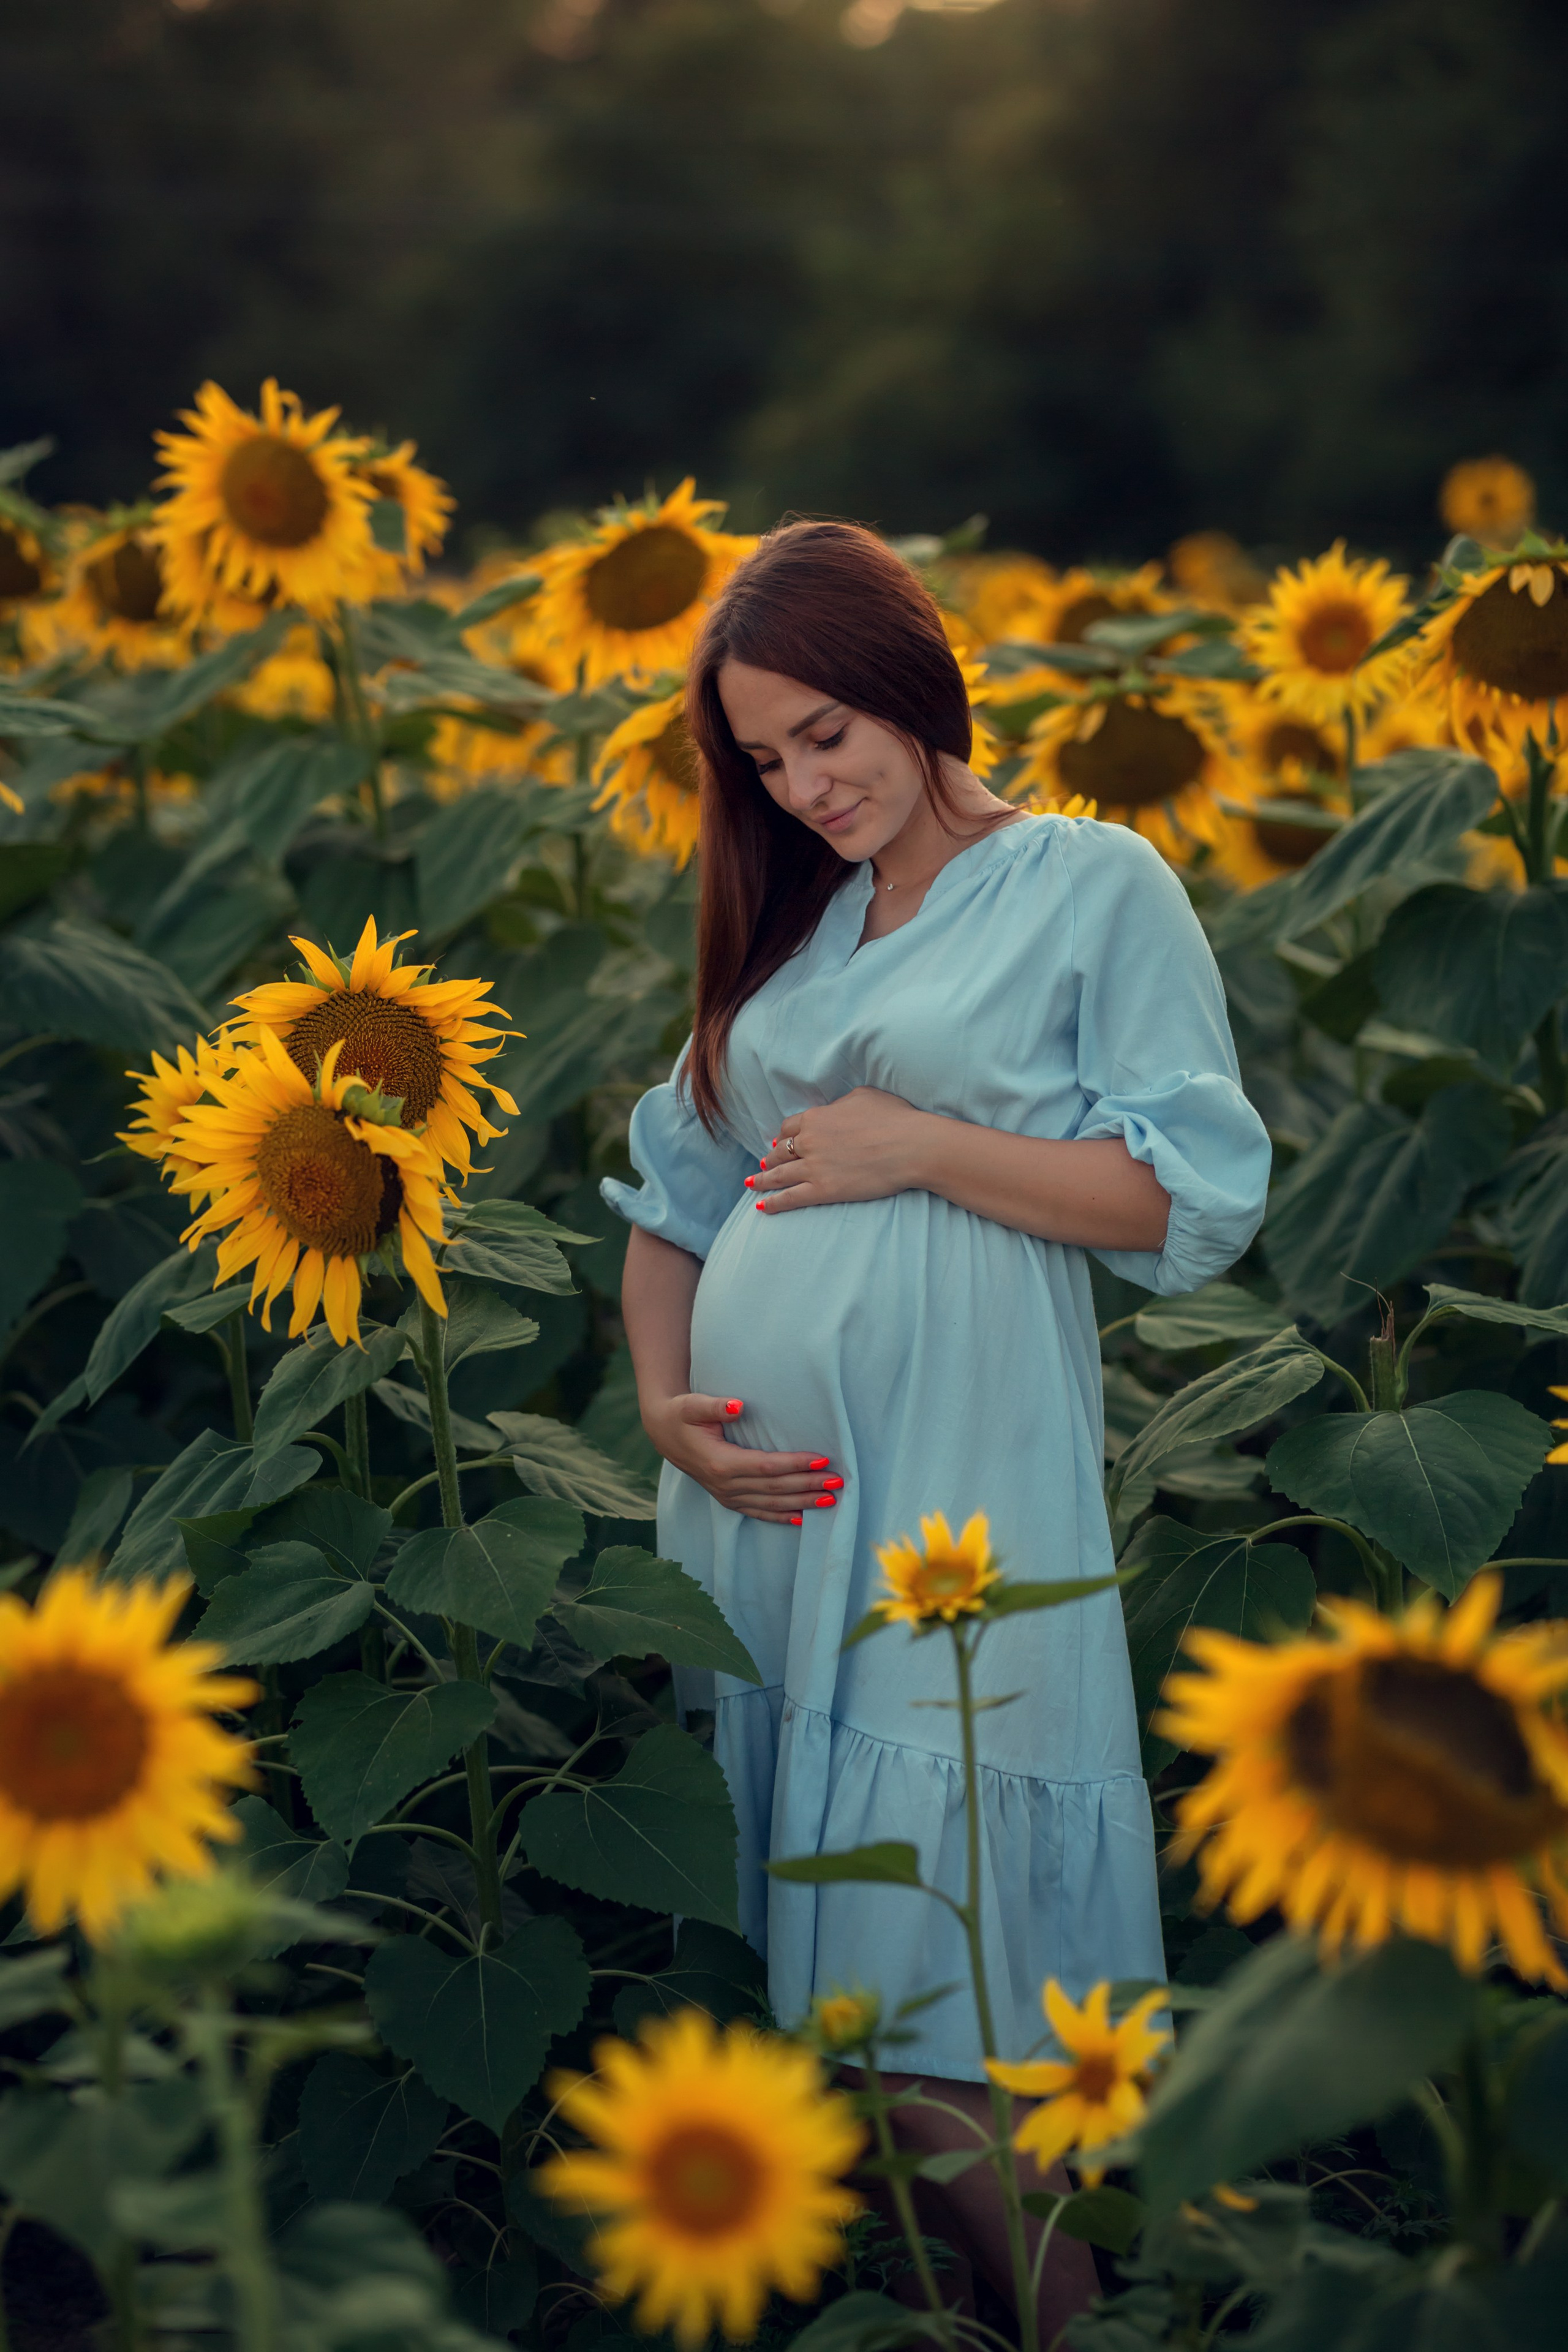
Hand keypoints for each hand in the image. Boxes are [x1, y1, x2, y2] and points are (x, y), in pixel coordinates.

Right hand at [640, 1393, 842, 1525]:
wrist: (664, 1434)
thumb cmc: (682, 1415)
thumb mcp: (692, 1405)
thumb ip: (714, 1406)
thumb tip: (737, 1406)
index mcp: (720, 1464)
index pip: (766, 1467)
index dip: (794, 1464)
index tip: (822, 1459)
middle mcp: (726, 1485)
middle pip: (775, 1489)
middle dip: (808, 1485)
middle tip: (838, 1480)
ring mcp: (728, 1496)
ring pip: (771, 1505)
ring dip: (802, 1502)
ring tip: (830, 1499)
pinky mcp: (729, 1500)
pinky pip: (759, 1513)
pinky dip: (781, 1517)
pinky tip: (802, 1519)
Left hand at [751, 1087, 932, 1213]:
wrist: (910, 1146)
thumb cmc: (894, 1118)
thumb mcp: (863, 1096)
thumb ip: (840, 1103)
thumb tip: (834, 1109)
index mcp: (816, 1118)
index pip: (789, 1127)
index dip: (782, 1136)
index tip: (779, 1142)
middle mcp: (809, 1141)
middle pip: (780, 1151)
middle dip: (771, 1158)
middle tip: (764, 1164)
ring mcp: (814, 1167)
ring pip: (779, 1175)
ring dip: (762, 1180)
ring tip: (751, 1183)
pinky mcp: (823, 1190)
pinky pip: (790, 1198)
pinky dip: (773, 1203)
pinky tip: (761, 1206)